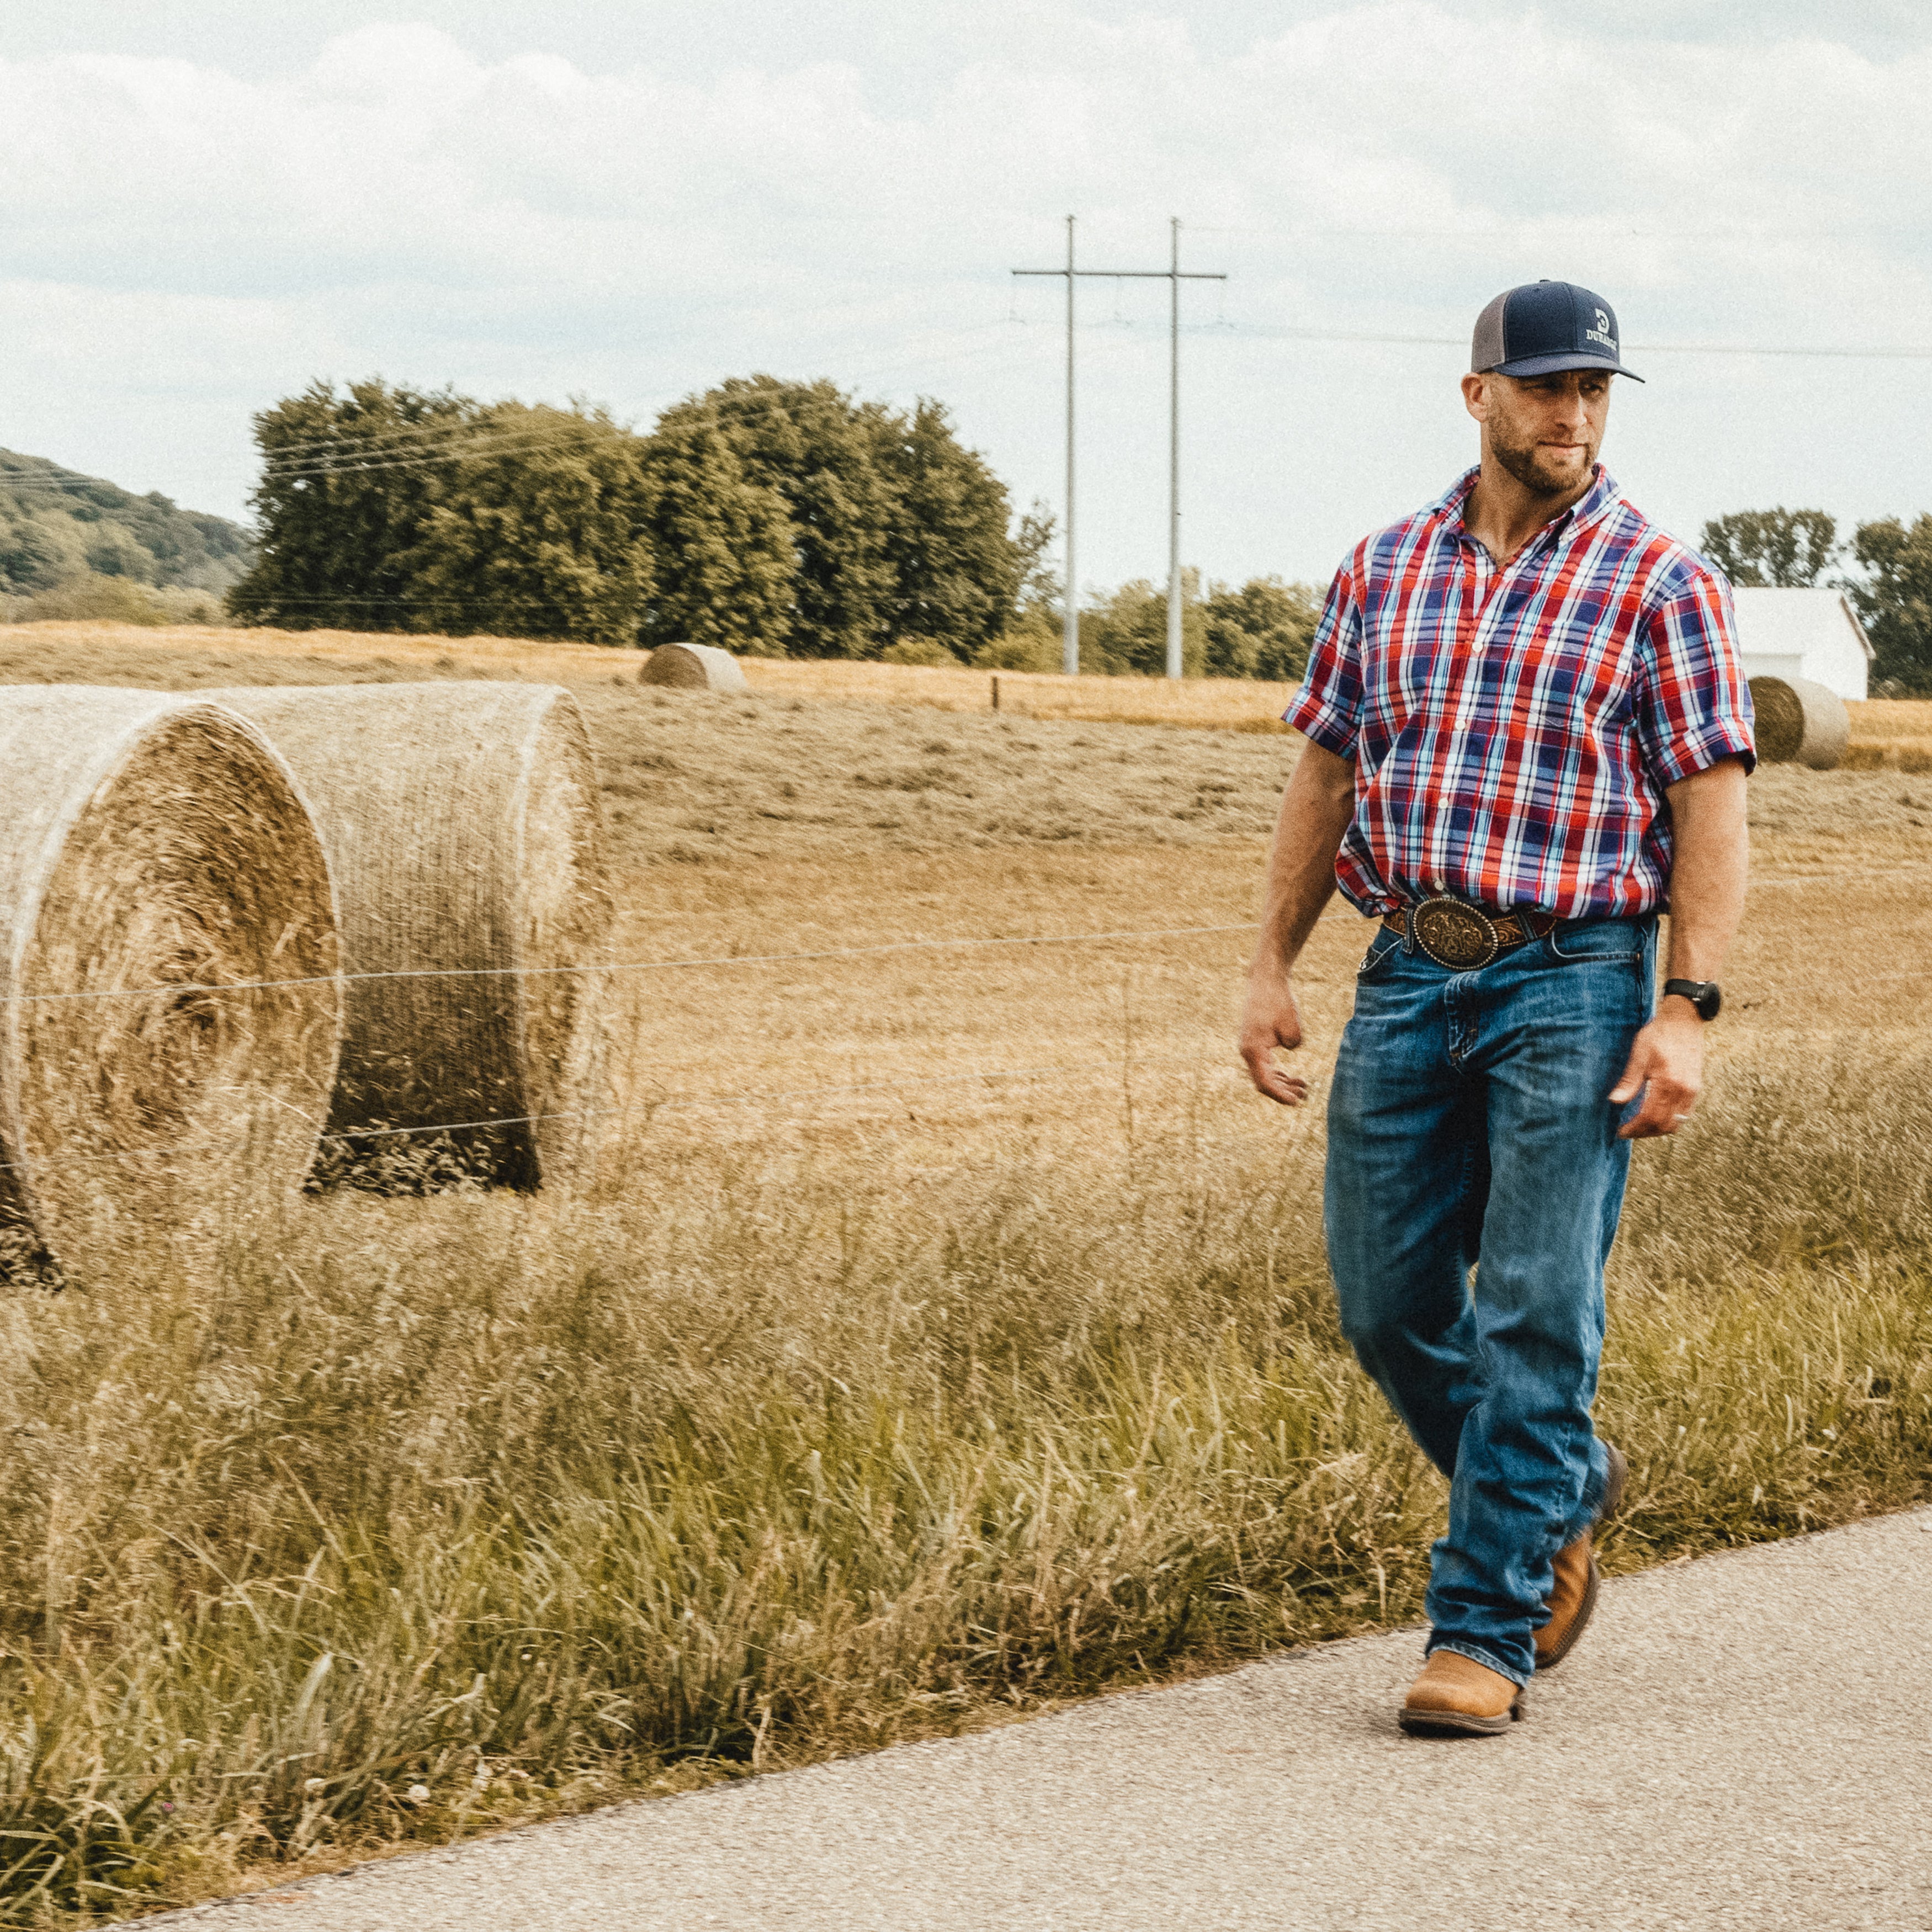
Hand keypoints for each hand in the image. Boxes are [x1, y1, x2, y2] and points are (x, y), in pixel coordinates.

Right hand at [1239, 969, 1311, 1106]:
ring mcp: (1249, 1046)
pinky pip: (1264, 1063)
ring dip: (1282, 1082)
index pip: (1265, 1083)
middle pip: (1263, 1081)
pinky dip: (1276, 1072)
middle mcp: (1247, 1050)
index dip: (1280, 1095)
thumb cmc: (1278, 1001)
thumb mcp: (1292, 1026)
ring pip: (1264, 1073)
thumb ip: (1293, 1044)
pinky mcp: (1254, 1041)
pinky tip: (1290, 1076)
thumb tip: (1289, 1048)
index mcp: (1253, 1050)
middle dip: (1284, 1091)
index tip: (1296, 1102)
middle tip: (1305, 1095)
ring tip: (1303, 1086)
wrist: (1265, 981)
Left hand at [1609, 1000, 1703, 1138]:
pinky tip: (1656, 1116)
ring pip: (1676, 1123)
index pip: (1650, 1116)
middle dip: (1644, 1132)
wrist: (1683, 1020)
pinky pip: (1684, 1114)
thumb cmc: (1659, 1034)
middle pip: (1664, 1124)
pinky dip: (1669, 1121)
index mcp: (1668, 1083)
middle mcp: (1684, 1090)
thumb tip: (1615, 1101)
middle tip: (1628, 1131)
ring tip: (1640, 1127)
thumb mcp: (1639, 1055)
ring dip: (1657, 1129)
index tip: (1621, 1131)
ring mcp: (1692, 1091)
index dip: (1634, 1128)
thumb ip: (1629, 1081)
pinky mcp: (1695, 1088)